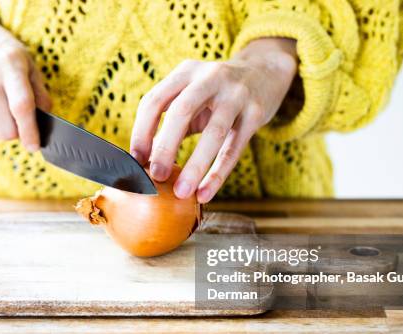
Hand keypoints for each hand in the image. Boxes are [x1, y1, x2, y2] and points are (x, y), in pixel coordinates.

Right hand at [0, 5, 50, 151]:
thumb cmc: (5, 54)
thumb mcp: (29, 65)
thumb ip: (40, 95)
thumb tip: (44, 125)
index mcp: (10, 65)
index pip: (21, 106)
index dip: (30, 131)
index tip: (35, 147)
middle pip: (6, 129)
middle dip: (18, 132)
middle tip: (22, 120)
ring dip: (4, 125)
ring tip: (2, 103)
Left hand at [130, 38, 297, 202]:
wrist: (266, 72)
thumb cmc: (218, 93)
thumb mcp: (192, 96)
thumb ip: (170, 122)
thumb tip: (145, 160)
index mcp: (186, 72)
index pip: (154, 100)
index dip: (141, 131)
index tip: (136, 160)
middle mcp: (210, 77)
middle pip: (182, 111)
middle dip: (166, 146)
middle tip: (157, 176)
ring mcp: (236, 93)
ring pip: (214, 132)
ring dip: (195, 166)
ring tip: (182, 192)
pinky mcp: (256, 113)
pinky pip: (234, 148)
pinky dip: (218, 174)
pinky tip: (205, 193)